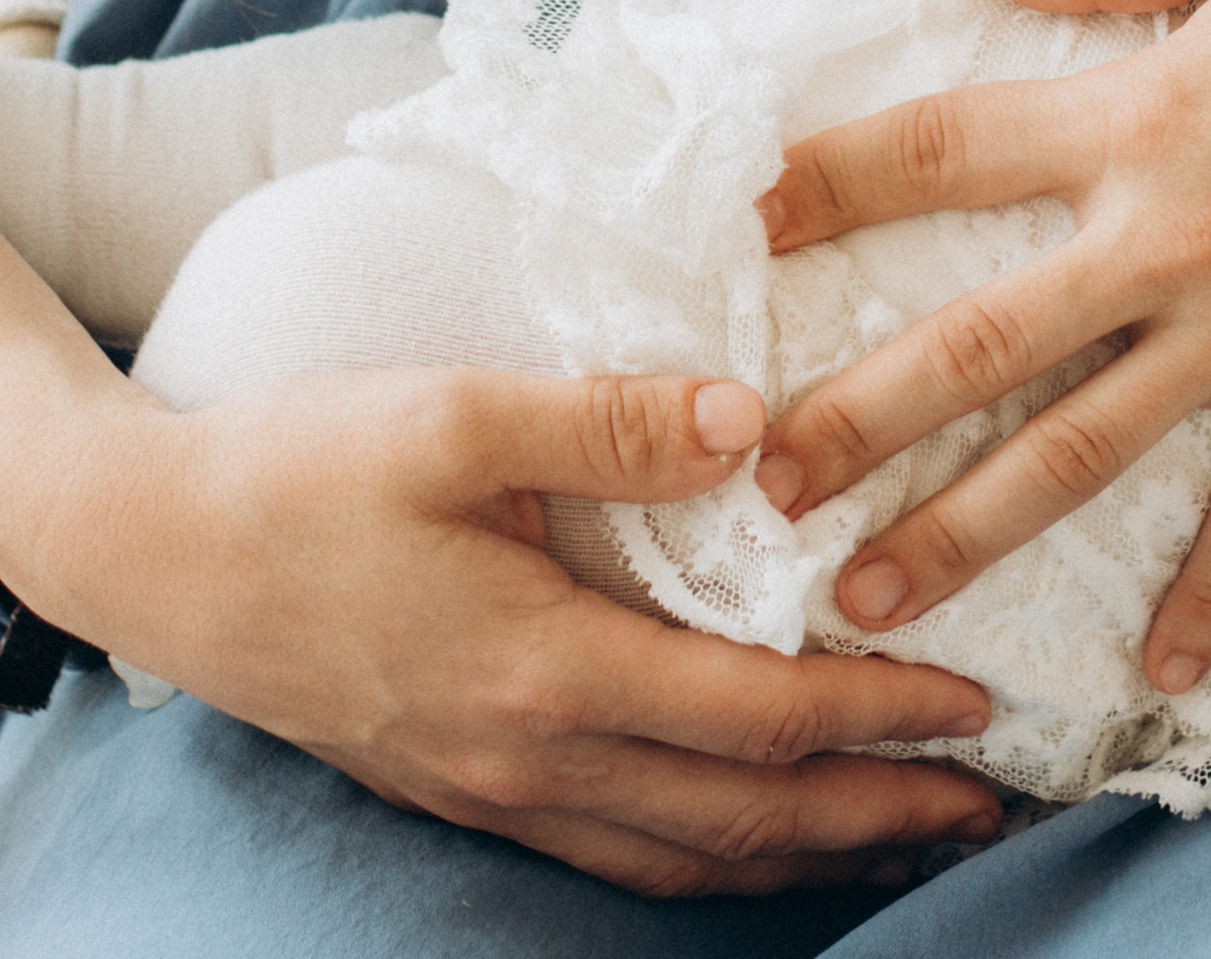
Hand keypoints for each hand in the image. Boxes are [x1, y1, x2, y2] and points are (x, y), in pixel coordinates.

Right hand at [29, 360, 999, 897]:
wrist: (156, 550)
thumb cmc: (302, 469)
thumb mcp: (453, 415)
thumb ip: (607, 418)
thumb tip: (752, 416)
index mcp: (544, 666)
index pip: (753, 718)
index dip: (876, 717)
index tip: (976, 703)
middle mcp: (530, 753)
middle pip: (741, 817)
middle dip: (878, 815)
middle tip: (993, 803)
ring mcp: (493, 785)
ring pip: (683, 856)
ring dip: (808, 852)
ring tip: (910, 834)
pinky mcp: (463, 784)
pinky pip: (617, 850)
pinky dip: (712, 855)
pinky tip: (753, 836)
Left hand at [757, 0, 1210, 697]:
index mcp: (1142, 114)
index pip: (949, 150)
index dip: (837, 179)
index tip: (746, 222)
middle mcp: (1171, 242)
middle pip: (980, 342)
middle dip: (857, 417)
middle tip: (759, 481)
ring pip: (1079, 456)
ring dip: (964, 533)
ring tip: (864, 600)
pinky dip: (1208, 604)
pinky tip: (1154, 680)